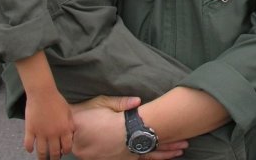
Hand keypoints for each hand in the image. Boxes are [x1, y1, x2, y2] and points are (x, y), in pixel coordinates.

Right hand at [23, 91, 73, 159]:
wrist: (42, 93)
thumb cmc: (57, 100)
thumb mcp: (68, 111)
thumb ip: (70, 124)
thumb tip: (71, 134)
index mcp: (64, 129)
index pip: (67, 147)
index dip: (66, 151)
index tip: (63, 152)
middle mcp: (53, 134)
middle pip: (54, 152)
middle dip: (54, 158)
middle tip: (53, 159)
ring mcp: (40, 133)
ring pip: (41, 151)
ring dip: (42, 157)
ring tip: (42, 159)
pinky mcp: (30, 130)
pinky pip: (28, 144)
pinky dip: (29, 149)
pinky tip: (30, 150)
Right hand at [70, 96, 187, 159]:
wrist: (70, 131)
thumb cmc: (86, 114)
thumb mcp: (102, 103)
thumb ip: (121, 104)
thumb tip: (139, 102)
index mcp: (123, 132)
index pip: (149, 135)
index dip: (166, 137)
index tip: (181, 136)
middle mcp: (124, 148)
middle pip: (150, 148)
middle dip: (168, 148)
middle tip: (185, 146)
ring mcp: (119, 157)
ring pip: (145, 158)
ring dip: (161, 156)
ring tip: (177, 154)